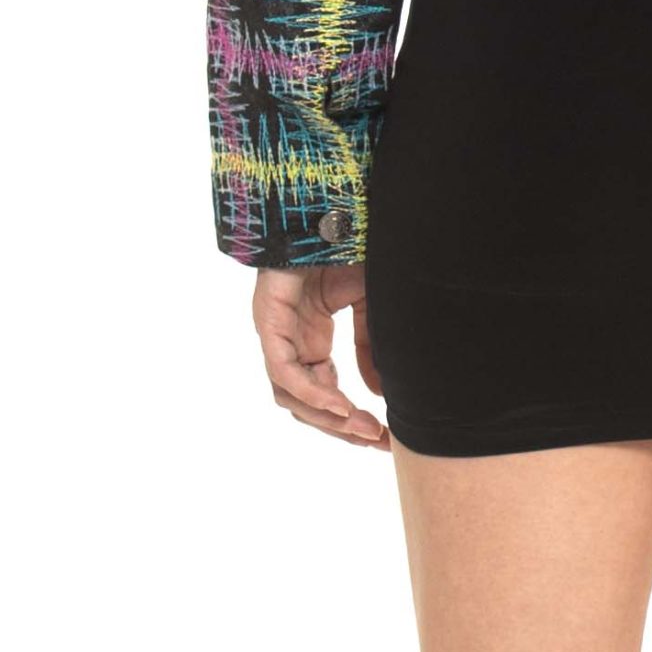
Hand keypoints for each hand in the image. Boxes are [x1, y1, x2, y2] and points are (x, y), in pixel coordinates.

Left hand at [252, 262, 390, 447]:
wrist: (328, 208)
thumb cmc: (346, 249)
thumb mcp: (368, 304)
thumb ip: (370, 347)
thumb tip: (380, 395)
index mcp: (309, 338)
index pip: (324, 393)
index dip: (351, 419)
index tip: (383, 437)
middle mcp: (289, 342)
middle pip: (306, 404)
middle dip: (342, 428)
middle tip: (377, 442)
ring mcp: (275, 333)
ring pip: (291, 396)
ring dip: (328, 418)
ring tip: (364, 429)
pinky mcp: (268, 322)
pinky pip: (284, 372)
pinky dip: (312, 393)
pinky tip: (341, 406)